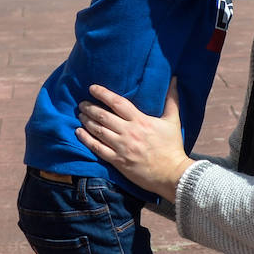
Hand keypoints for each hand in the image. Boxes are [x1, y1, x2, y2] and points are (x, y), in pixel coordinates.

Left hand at [76, 81, 192, 202]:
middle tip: (82, 103)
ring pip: (98, 131)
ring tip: (80, 115)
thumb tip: (174, 80)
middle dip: (90, 108)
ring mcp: (122, 147)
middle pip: (103, 116)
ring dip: (86, 121)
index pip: (118, 103)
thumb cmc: (172, 147)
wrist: (172, 173)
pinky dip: (86, 139)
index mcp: (141, 121)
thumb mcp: (173, 121)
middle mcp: (128, 132)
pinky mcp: (118, 161)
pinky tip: (78, 133)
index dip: (103, 94)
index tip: (92, 88)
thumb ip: (171, 100)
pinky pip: (97, 148)